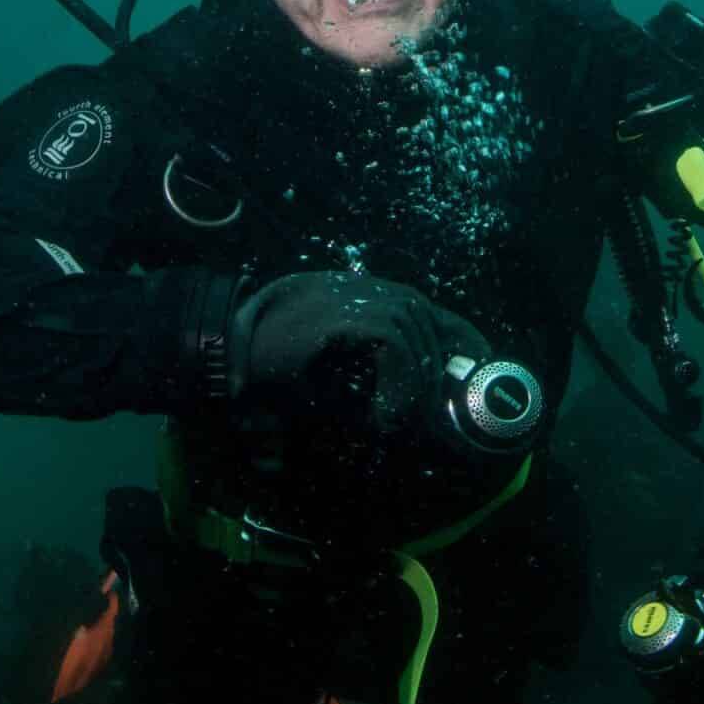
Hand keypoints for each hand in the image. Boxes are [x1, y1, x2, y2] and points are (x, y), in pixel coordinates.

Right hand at [229, 271, 489, 437]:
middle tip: (437, 408)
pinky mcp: (339, 313)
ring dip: (415, 376)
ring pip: (410, 326)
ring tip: (404, 416)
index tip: (480, 363)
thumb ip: (363, 374)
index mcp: (356, 293)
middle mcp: (357, 286)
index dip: (459, 332)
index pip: (424, 306)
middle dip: (439, 361)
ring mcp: (347, 295)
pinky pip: (390, 341)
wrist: (223, 352)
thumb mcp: (326, 371)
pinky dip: (395, 377)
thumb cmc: (267, 366)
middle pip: (422, 314)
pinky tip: (385, 411)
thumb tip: (405, 407)